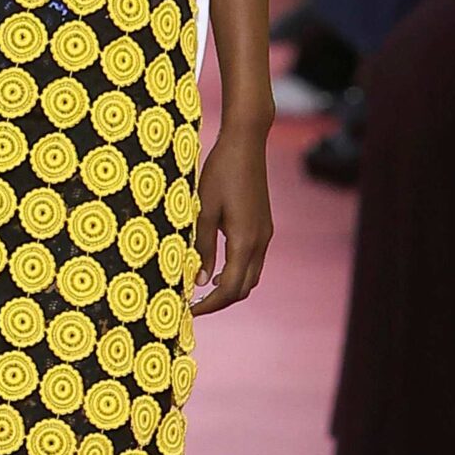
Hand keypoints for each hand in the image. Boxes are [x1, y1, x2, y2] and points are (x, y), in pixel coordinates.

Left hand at [191, 122, 272, 316]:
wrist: (246, 144)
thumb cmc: (220, 172)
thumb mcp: (203, 210)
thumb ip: (202, 247)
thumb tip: (200, 280)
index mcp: (244, 240)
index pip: (229, 288)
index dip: (209, 304)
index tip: (189, 310)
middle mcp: (260, 241)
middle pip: (244, 287)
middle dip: (220, 301)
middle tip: (194, 304)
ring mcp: (265, 234)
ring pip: (252, 275)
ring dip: (231, 287)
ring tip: (203, 290)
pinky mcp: (264, 226)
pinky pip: (254, 260)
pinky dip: (238, 272)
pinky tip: (218, 268)